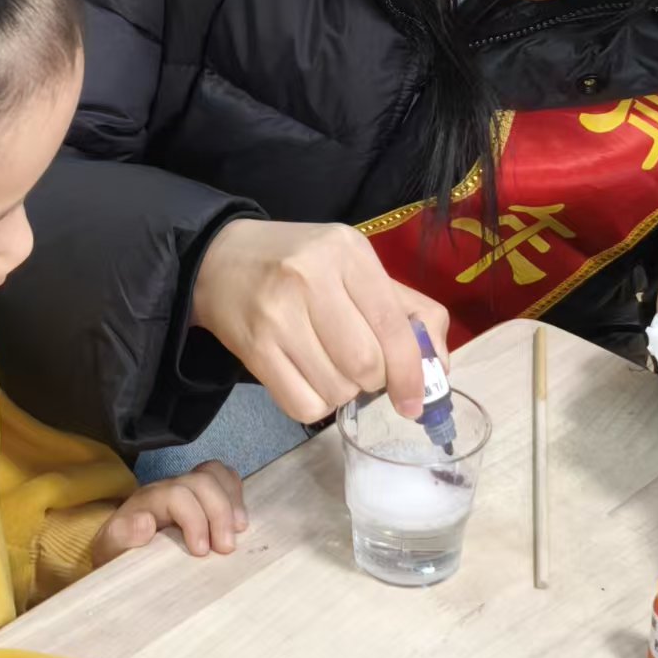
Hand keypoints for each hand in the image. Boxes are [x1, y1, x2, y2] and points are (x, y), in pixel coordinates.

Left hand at [91, 461, 246, 566]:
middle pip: (201, 481)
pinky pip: (223, 478)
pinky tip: (239, 520)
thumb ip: (121, 538)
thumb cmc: (121, 554)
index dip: (195, 519)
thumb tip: (145, 523)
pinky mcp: (200, 493)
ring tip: (239, 531)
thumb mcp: (112, 552)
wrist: (121, 550)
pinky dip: (236, 495)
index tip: (201, 552)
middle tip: (226, 548)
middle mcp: (168, 487)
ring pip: (215, 473)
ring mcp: (186, 486)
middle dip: (219, 512)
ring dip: (231, 501)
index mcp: (146, 500)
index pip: (177, 494)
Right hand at [192, 220, 449, 423]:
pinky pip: (303, 405)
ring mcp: (278, 313)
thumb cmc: (299, 263)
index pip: (393, 325)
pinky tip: (306, 377)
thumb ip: (405, 310)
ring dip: (343, 392)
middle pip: (366, 364)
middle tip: (361, 369)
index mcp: (346, 251)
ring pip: (337, 389)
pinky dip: (314, 403)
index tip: (415, 401)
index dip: (411, 372)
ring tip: (328, 365)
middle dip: (373, 380)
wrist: (218, 259)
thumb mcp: (354, 266)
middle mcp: (311, 277)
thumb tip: (438, 367)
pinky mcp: (254, 347)